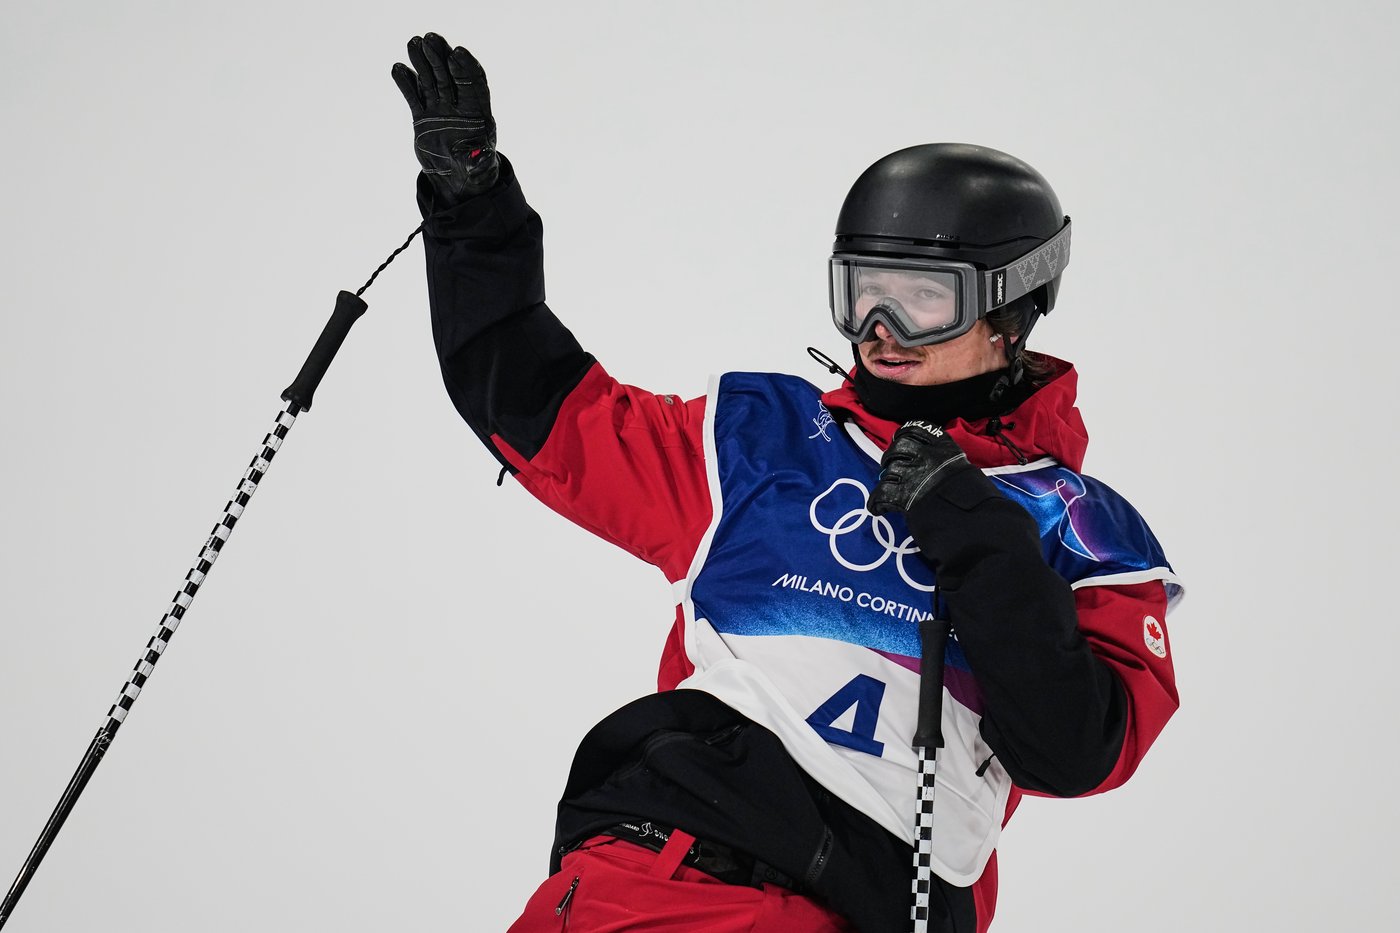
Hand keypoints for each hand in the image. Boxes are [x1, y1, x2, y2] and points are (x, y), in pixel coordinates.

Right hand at [392, 33, 499, 202]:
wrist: (455, 179)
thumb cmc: (473, 171)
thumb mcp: (478, 168)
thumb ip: (478, 160)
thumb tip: (480, 157)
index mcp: (478, 113)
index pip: (474, 84)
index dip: (466, 67)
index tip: (457, 52)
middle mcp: (458, 106)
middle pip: (450, 76)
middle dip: (440, 57)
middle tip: (430, 38)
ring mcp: (440, 109)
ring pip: (430, 81)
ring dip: (422, 62)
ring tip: (413, 43)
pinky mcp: (423, 115)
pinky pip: (413, 96)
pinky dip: (406, 83)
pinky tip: (398, 68)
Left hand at [867, 421, 979, 515]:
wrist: (973, 515)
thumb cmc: (976, 496)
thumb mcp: (966, 469)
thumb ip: (950, 463)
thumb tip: (942, 470)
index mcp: (944, 447)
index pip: (918, 429)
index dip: (906, 433)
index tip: (901, 438)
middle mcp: (925, 455)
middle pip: (899, 447)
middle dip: (892, 455)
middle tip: (891, 465)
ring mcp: (912, 473)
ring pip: (890, 469)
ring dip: (886, 478)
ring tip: (888, 486)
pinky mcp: (902, 494)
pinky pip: (881, 494)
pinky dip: (877, 502)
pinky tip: (879, 508)